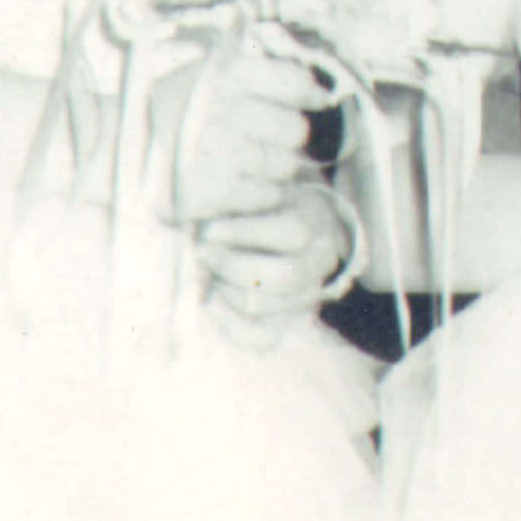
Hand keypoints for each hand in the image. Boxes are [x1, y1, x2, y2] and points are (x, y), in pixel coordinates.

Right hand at [161, 42, 337, 223]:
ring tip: (249, 162)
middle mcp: (220, 111)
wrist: (127, 154)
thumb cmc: (182, 112)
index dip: (308, 92)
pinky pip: (267, 194)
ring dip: (275, 168)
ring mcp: (214, 152)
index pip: (292, 81)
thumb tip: (322, 94)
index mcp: (223, 76)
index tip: (316, 100)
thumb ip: (262, 75)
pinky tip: (242, 184)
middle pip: (296, 130)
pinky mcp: (210, 191)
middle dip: (289, 137)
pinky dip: (262, 193)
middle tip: (271, 139)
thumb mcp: (212, 77)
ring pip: (284, 165)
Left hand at [193, 175, 356, 335]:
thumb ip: (239, 189)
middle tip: (202, 252)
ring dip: (225, 289)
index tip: (210, 229)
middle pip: (284, 276)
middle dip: (233, 265)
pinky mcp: (287, 319)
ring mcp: (305, 295)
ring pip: (265, 306)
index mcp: (315, 224)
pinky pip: (259, 337)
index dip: (246, 233)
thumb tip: (212, 220)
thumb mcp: (254, 183)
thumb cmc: (259, 201)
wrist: (282, 222)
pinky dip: (228, 323)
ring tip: (206, 272)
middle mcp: (318, 263)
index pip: (293, 234)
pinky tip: (209, 302)